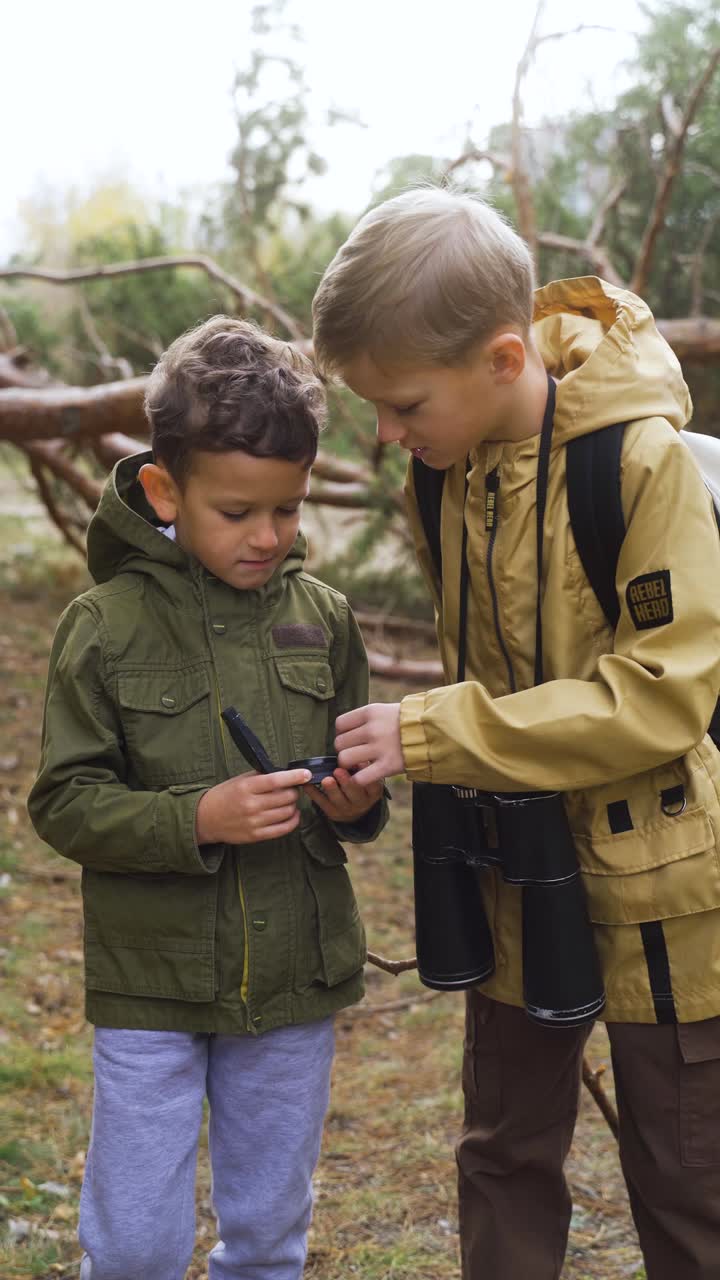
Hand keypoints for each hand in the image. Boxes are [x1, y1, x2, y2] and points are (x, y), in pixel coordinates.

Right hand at [195, 768, 310, 844]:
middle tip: (292, 789)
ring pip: (287, 812)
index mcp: (246, 787)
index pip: (276, 780)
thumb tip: (285, 773)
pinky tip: (293, 814)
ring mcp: (254, 822)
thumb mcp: (239, 780)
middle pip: (286, 797)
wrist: (206, 819)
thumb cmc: (225, 796)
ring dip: (293, 805)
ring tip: (290, 801)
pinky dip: (293, 821)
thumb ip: (261, 776)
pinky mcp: (256, 836)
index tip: (306, 774)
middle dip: (294, 791)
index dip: (294, 777)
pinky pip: (283, 829)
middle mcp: (251, 805)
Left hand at [305, 767, 383, 823]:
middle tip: (338, 770)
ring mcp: (347, 810)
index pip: (373, 785)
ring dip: (331, 790)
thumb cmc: (361, 783)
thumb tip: (358, 754)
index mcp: (373, 793)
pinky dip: (314, 793)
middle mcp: (362, 803)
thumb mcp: (368, 775)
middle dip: (346, 782)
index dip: (366, 774)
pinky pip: (322, 803)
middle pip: (355, 794)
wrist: (355, 808)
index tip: (360, 762)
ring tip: (326, 780)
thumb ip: (363, 766)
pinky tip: (307, 784)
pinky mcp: (332, 813)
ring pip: (339, 801)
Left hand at [335, 703, 403, 786]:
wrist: (433, 731)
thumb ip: (364, 719)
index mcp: (370, 712)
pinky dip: (358, 779)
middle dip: (345, 750)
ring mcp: (379, 748)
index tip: (351, 738)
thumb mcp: (384, 710)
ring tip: (358, 764)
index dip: (342, 733)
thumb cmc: (406, 721)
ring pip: (344, 759)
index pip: (339, 724)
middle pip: (339, 743)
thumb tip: (344, 730)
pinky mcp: (387, 766)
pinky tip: (364, 776)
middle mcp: (371, 729)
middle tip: (355, 752)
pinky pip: (360, 777)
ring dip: (349, 765)